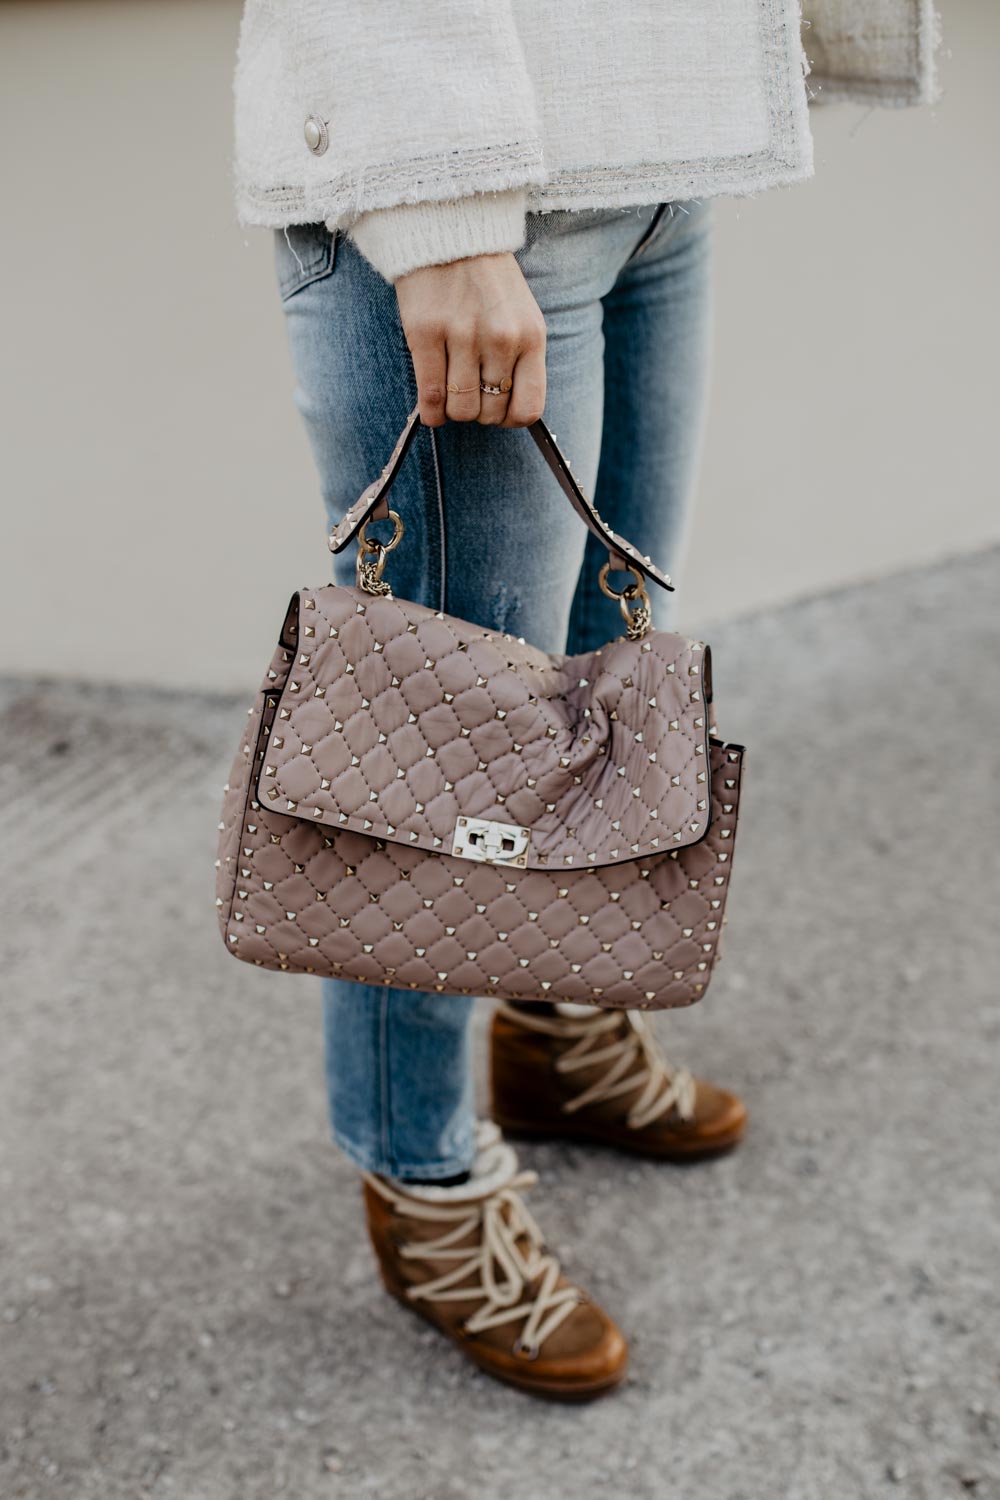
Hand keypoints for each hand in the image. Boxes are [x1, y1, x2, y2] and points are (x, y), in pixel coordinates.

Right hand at [394, 252, 545, 428]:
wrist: (450, 231)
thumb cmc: (487, 280)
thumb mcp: (521, 315)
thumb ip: (520, 358)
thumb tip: (509, 410)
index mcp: (531, 336)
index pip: (528, 408)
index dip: (510, 419)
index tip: (498, 410)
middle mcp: (501, 339)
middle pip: (490, 412)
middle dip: (479, 412)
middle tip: (468, 395)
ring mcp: (462, 336)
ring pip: (461, 409)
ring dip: (453, 411)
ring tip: (449, 394)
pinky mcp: (425, 333)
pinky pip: (430, 396)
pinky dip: (430, 412)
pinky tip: (430, 409)